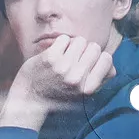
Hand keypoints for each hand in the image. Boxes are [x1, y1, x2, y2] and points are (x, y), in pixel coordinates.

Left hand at [0, 35, 115, 130]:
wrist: (29, 100)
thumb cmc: (58, 95)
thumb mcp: (83, 94)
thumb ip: (99, 80)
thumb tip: (109, 63)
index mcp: (88, 89)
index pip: (107, 59)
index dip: (100, 58)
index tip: (91, 63)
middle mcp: (77, 78)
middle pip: (95, 47)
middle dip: (86, 51)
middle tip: (76, 60)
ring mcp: (63, 67)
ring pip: (80, 41)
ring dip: (73, 46)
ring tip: (65, 57)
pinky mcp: (50, 58)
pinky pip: (64, 39)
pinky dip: (60, 44)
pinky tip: (55, 54)